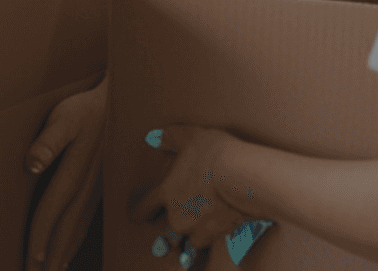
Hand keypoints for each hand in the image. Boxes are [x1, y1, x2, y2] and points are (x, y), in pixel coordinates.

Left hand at [24, 78, 106, 270]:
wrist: (122, 101)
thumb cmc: (87, 107)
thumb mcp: (65, 116)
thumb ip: (48, 140)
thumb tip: (31, 165)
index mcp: (75, 171)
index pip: (52, 211)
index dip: (40, 237)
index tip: (31, 260)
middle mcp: (87, 187)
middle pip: (66, 228)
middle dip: (51, 255)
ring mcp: (97, 189)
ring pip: (77, 227)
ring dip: (64, 251)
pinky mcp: (102, 186)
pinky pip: (87, 219)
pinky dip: (77, 238)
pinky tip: (70, 248)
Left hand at [128, 125, 250, 255]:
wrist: (241, 177)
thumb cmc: (214, 154)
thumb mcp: (187, 136)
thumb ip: (169, 138)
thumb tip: (155, 138)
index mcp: (166, 192)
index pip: (143, 208)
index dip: (138, 213)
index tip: (136, 217)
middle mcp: (176, 215)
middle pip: (168, 226)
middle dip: (174, 221)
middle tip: (183, 214)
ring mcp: (195, 229)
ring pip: (187, 237)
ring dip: (191, 231)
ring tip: (200, 220)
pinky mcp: (214, 236)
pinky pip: (205, 241)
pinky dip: (208, 235)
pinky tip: (215, 224)